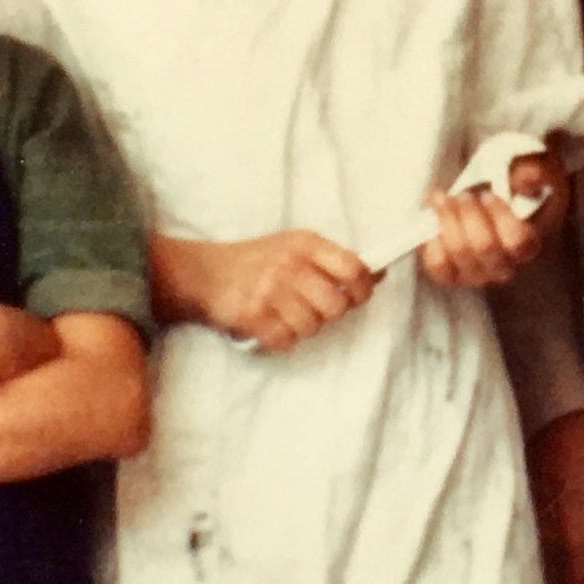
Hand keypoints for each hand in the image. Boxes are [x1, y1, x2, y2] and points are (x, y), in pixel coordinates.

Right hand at [174, 231, 376, 353]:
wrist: (205, 272)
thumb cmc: (258, 261)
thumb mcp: (296, 247)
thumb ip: (334, 260)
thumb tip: (378, 274)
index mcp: (306, 243)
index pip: (354, 269)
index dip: (362, 289)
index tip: (356, 297)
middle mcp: (289, 264)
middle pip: (336, 305)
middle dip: (330, 314)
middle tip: (315, 309)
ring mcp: (269, 290)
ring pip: (312, 326)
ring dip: (303, 327)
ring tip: (287, 315)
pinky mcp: (251, 315)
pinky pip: (285, 340)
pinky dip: (281, 339)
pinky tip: (270, 324)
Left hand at [419, 149, 566, 291]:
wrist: (483, 205)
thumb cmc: (512, 190)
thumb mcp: (533, 173)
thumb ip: (537, 172)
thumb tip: (525, 179)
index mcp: (528, 246)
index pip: (518, 242)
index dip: (500, 218)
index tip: (489, 196)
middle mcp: (504, 267)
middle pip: (484, 247)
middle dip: (469, 215)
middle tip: (464, 195)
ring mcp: (476, 274)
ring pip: (459, 253)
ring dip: (447, 220)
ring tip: (443, 199)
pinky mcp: (450, 275)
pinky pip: (438, 265)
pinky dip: (432, 239)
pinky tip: (434, 218)